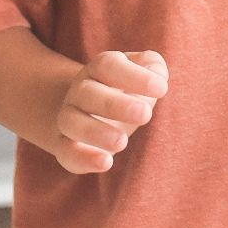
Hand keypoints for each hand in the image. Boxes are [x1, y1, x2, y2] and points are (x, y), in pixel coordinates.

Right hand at [52, 50, 167, 173]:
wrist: (96, 112)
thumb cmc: (127, 90)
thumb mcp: (143, 74)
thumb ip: (153, 67)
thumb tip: (158, 73)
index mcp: (98, 69)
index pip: (108, 65)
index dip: (134, 76)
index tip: (162, 89)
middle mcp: (79, 91)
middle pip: (87, 93)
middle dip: (115, 104)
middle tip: (145, 114)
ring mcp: (69, 118)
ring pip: (70, 122)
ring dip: (96, 132)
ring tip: (122, 142)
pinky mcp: (66, 146)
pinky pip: (66, 152)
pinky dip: (83, 159)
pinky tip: (106, 163)